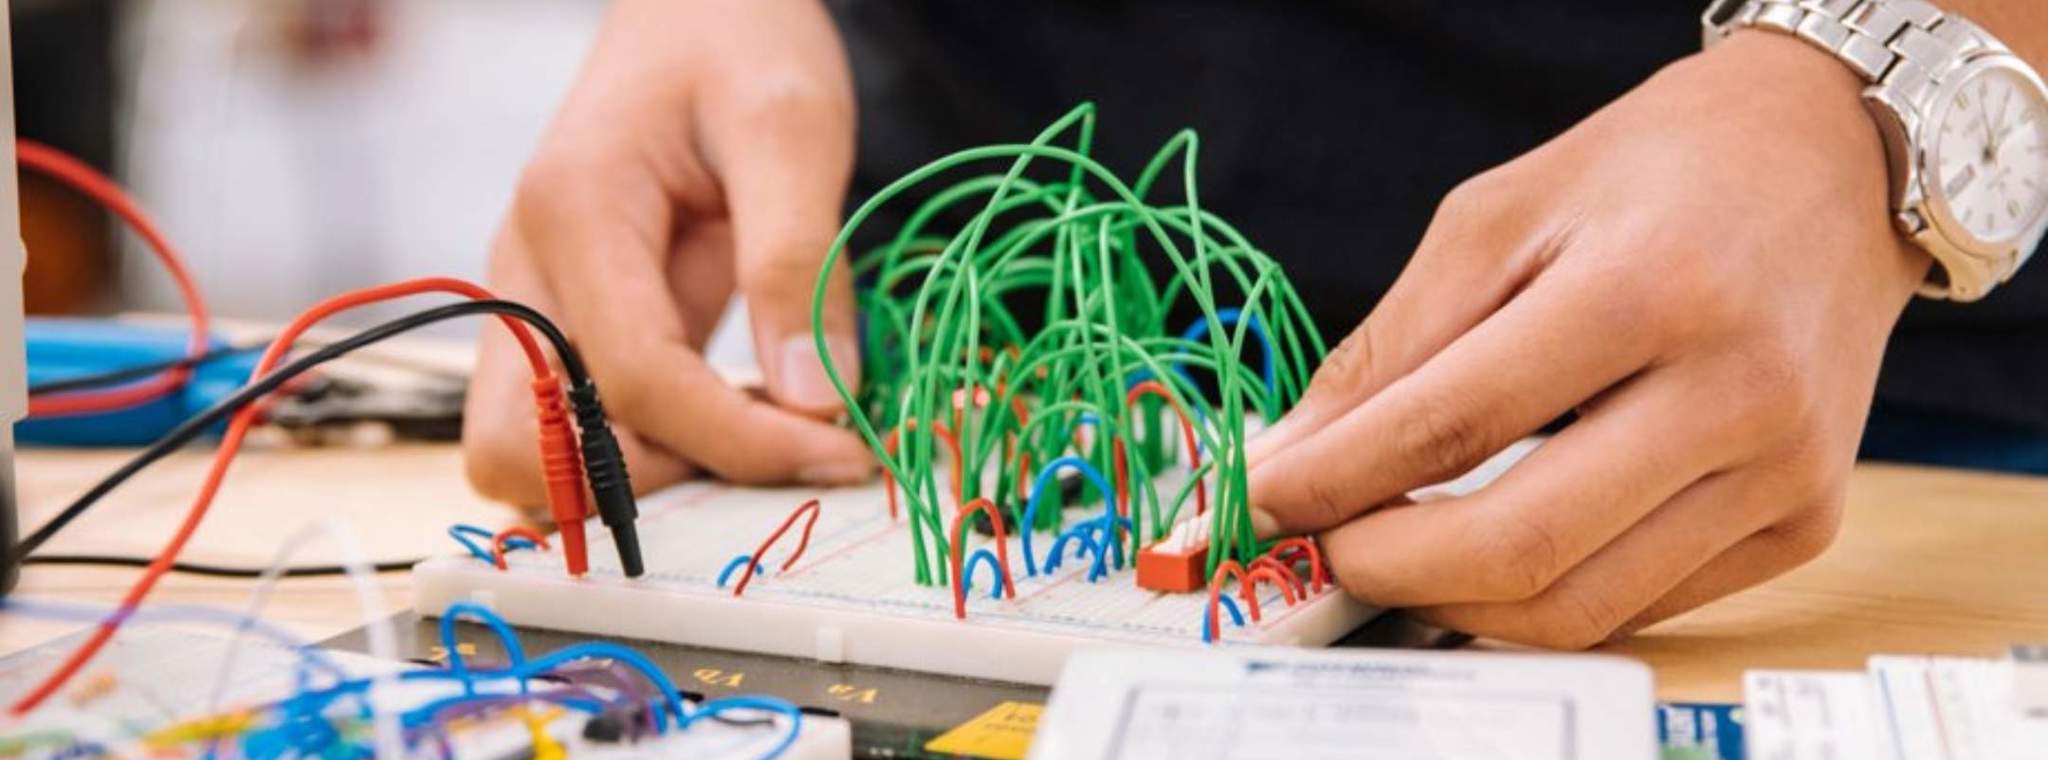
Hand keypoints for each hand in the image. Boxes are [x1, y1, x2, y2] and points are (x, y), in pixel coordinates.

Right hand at [464, 0, 872, 507]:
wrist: (697, 6)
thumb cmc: (740, 42)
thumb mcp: (792, 128)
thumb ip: (798, 263)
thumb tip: (815, 403)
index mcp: (574, 213)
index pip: (636, 383)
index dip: (738, 443)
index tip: (840, 455)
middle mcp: (527, 270)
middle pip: (519, 450)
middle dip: (642, 486)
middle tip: (769, 460)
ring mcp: (534, 303)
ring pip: (530, 454)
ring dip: (635, 480)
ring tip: (758, 445)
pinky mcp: (569, 322)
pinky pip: (578, 425)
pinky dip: (647, 452)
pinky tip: (740, 424)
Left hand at [1246, 32, 1930, 647]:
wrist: (1834, 161)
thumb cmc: (1654, 172)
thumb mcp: (1499, 214)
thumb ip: (1394, 346)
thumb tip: (1293, 458)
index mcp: (1649, 289)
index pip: (1453, 427)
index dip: (1336, 482)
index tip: (1261, 500)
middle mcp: (1734, 392)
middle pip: (1519, 545)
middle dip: (1384, 567)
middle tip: (1319, 549)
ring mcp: (1782, 471)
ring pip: (1578, 606)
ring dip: (1452, 602)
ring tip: (1390, 554)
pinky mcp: (1805, 521)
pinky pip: (1640, 605)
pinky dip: (1540, 596)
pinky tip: (1486, 553)